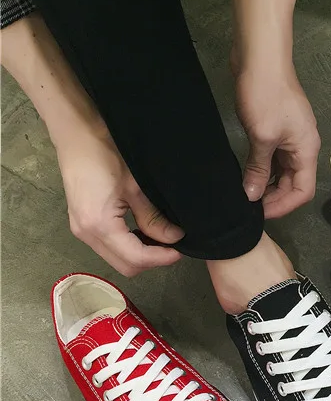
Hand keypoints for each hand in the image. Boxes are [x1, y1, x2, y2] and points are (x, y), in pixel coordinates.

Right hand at [57, 125, 183, 275]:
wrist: (78, 135)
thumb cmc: (107, 154)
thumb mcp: (136, 186)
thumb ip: (153, 217)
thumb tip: (174, 237)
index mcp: (99, 226)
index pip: (135, 258)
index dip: (161, 258)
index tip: (181, 250)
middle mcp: (86, 233)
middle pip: (124, 265)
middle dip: (151, 259)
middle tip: (173, 244)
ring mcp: (80, 229)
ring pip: (115, 258)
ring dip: (139, 253)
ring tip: (161, 235)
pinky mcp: (81, 222)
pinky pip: (107, 246)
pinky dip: (127, 244)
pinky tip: (142, 229)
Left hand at [234, 66, 320, 218]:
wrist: (260, 58)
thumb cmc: (266, 95)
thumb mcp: (262, 136)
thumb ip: (258, 168)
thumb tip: (251, 196)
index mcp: (307, 149)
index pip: (303, 190)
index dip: (283, 206)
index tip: (259, 213)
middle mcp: (303, 145)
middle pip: (294, 183)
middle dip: (273, 197)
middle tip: (247, 206)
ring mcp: (289, 136)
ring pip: (282, 171)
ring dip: (266, 184)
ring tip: (244, 194)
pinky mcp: (275, 127)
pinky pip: (272, 157)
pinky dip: (261, 168)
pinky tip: (245, 174)